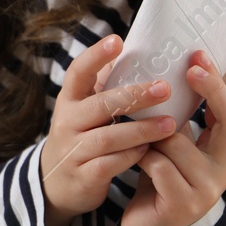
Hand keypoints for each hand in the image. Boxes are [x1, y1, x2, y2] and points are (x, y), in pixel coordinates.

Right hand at [40, 33, 177, 225]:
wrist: (55, 184)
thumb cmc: (81, 138)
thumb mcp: (84, 110)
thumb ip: (105, 87)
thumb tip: (136, 52)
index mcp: (69, 100)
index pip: (78, 72)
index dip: (96, 56)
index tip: (118, 40)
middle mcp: (68, 122)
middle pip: (101, 105)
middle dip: (135, 96)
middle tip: (165, 88)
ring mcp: (73, 150)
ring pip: (109, 137)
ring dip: (142, 129)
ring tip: (170, 124)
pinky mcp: (83, 175)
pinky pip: (111, 163)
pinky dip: (132, 156)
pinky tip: (150, 150)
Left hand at [120, 50, 225, 225]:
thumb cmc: (159, 178)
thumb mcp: (173, 145)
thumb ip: (178, 118)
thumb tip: (168, 71)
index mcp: (224, 153)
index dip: (218, 85)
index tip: (199, 58)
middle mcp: (224, 171)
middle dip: (210, 90)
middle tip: (190, 67)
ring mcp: (206, 189)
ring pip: (176, 141)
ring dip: (151, 135)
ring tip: (138, 139)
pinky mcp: (182, 204)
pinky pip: (157, 164)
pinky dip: (141, 157)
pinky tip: (133, 159)